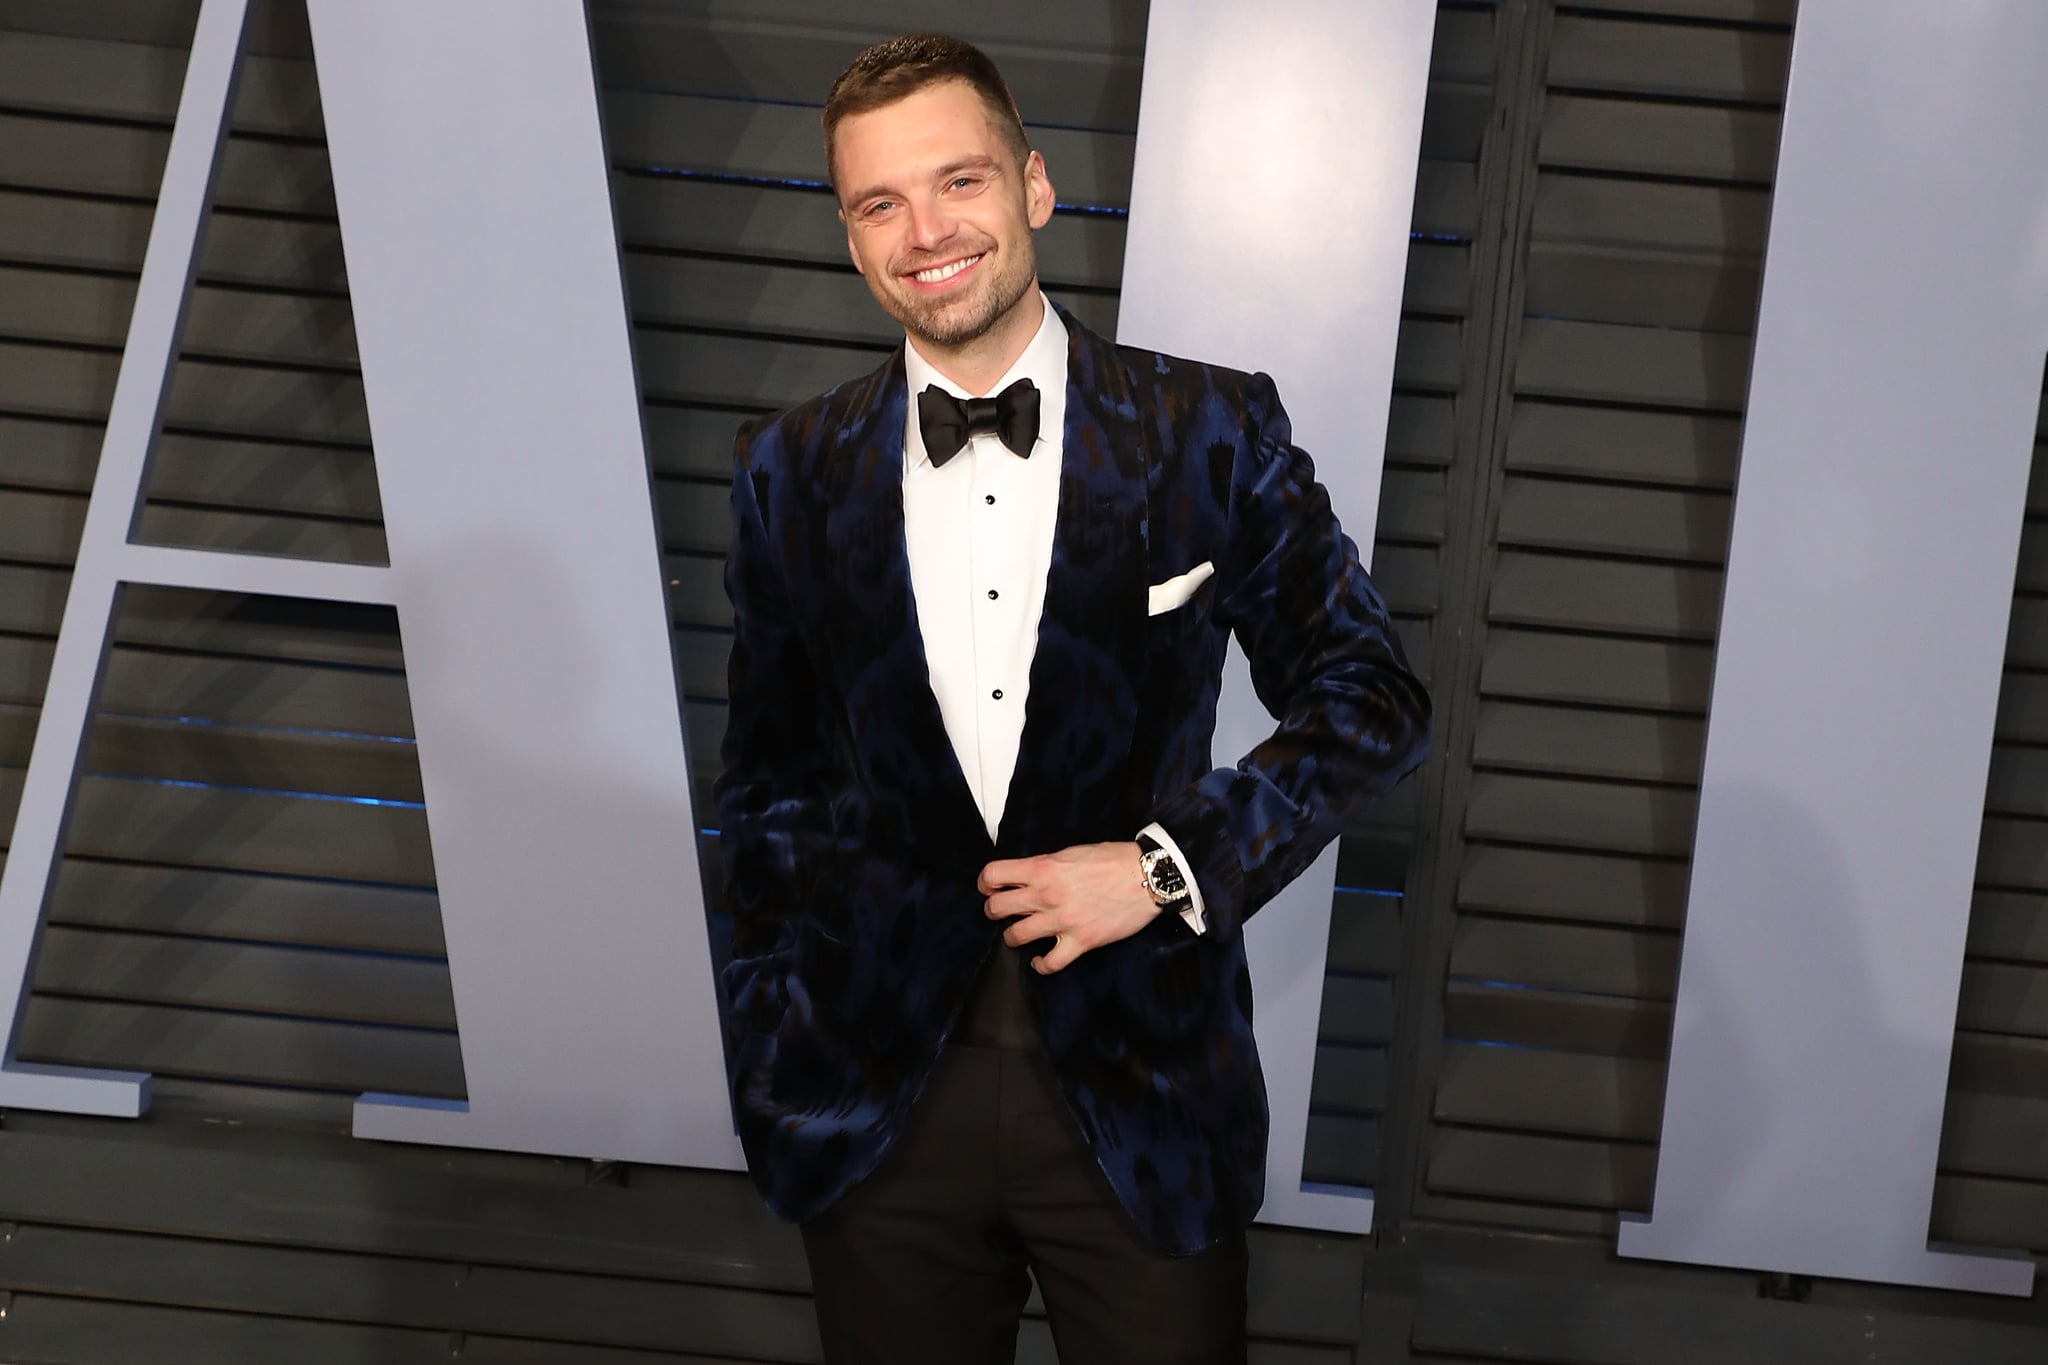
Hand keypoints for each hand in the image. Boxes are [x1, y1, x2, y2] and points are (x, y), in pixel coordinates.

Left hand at [979, 842, 1161, 973]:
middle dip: (994, 910)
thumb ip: (1045, 865)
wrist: (1148, 877)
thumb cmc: (1114, 860)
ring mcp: (1062, 921)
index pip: (993, 875)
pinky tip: (1040, 961)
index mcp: (1043, 868)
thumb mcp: (1071, 852)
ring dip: (1014, 937)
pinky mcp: (1080, 941)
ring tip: (1021, 933)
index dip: (986, 883)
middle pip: (996, 908)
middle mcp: (1046, 895)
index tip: (990, 888)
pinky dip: (1041, 965)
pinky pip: (1050, 963)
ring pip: (1015, 937)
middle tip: (1002, 911)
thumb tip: (1028, 876)